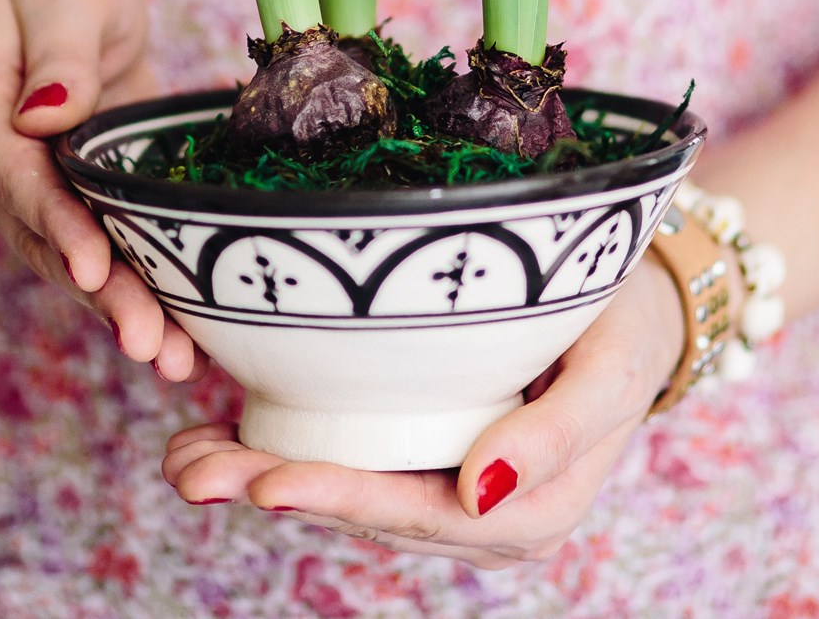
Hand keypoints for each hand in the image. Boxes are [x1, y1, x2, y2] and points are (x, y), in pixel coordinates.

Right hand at [0, 0, 199, 379]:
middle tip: (146, 339)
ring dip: (123, 313)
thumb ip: (60, 45)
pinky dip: (144, 300)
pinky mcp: (76, 215)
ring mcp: (32, 199)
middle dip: (98, 291)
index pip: (11, 169)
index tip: (91, 263)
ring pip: (73, 264)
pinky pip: (105, 262)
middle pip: (42, 235)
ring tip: (173, 359)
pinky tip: (186, 345)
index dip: (51, 220)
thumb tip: (48, 113)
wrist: (62, 14)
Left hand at [160, 261, 686, 565]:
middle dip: (270, 488)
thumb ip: (557, 434)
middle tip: (188, 468)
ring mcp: (440, 477)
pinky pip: (344, 450)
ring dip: (256, 470)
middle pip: (362, 507)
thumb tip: (479, 490)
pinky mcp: (415, 441)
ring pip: (340, 484)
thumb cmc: (628, 328)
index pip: (418, 513)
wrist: (637, 304)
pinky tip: (216, 426)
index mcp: (526, 510)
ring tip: (181, 454)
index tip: (265, 483)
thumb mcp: (612, 369)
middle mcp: (473, 508)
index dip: (338, 499)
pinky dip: (278, 440)